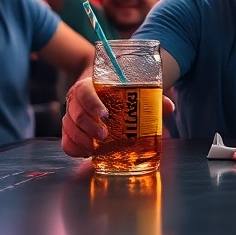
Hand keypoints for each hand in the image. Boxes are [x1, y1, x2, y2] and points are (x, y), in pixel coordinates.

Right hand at [61, 76, 175, 157]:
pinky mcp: (70, 129)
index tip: (105, 115)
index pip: (84, 92)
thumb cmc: (114, 86)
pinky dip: (75, 149)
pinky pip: (66, 141)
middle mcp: (76, 100)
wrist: (95, 81)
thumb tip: (169, 107)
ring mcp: (71, 115)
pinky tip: (87, 153)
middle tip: (104, 136)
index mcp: (87, 85)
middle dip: (88, 127)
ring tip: (95, 149)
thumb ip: (148, 96)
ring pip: (69, 128)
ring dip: (81, 140)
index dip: (92, 104)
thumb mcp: (129, 86)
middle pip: (75, 113)